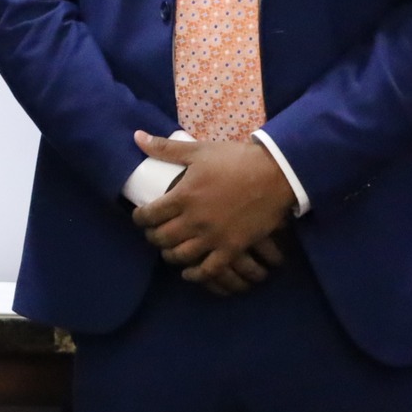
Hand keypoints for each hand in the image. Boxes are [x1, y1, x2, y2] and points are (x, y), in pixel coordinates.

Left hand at [130, 131, 296, 293]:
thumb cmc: (235, 160)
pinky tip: (189, 273)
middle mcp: (195, 220)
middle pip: (162, 238)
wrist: (275, 174)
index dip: (139, 219)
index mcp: (183, 196)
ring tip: (168, 250)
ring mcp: (214, 237)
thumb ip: (165, 148)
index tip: (139, 218)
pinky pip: (210, 269)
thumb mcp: (197, 151)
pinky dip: (196, 275)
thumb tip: (137, 136)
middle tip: (152, 233)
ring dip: (170, 255)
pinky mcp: (233, 248)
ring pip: (181, 256)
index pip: (149, 215)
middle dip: (152, 237)